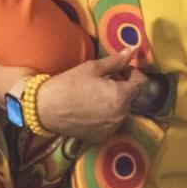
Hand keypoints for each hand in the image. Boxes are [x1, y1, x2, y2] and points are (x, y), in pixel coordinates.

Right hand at [35, 49, 149, 143]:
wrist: (45, 108)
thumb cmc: (68, 84)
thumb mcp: (92, 68)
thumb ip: (115, 61)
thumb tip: (132, 50)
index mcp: (120, 96)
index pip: (142, 85)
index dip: (134, 74)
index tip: (122, 69)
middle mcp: (120, 115)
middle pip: (131, 98)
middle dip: (123, 87)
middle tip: (105, 79)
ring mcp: (111, 129)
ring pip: (121, 110)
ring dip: (115, 101)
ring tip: (95, 93)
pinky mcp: (101, 137)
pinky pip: (111, 122)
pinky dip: (106, 114)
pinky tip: (90, 108)